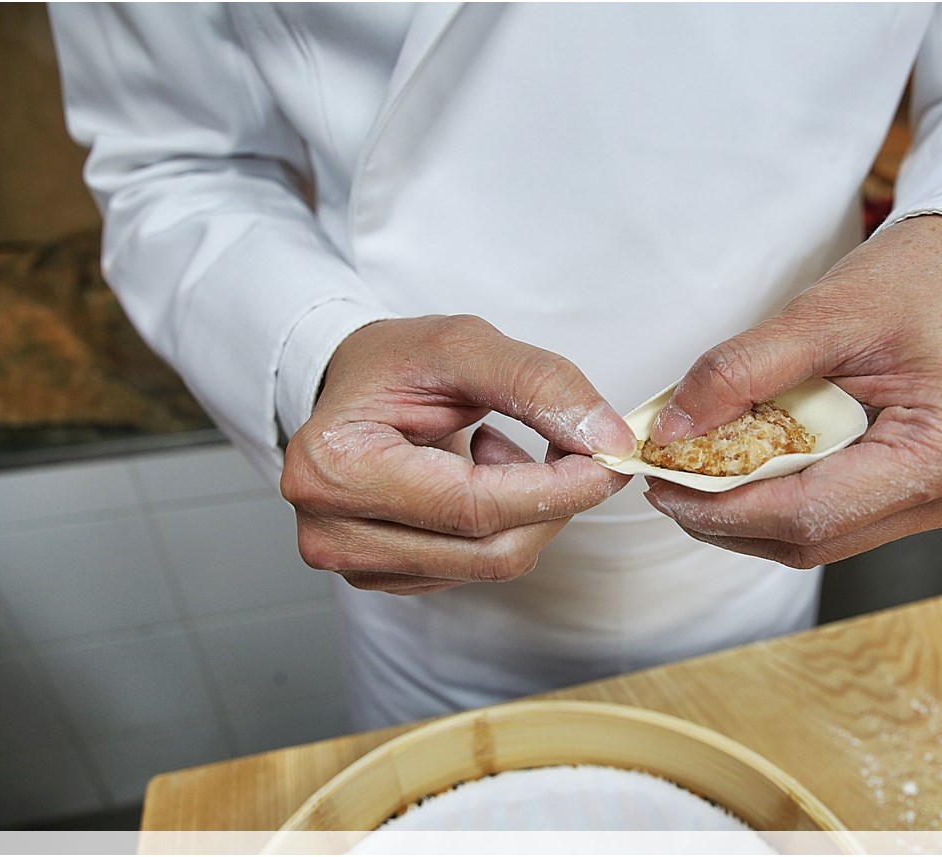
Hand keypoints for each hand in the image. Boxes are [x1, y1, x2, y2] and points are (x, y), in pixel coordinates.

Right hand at [281, 315, 635, 593]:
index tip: (609, 459)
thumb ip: (537, 383)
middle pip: (489, 550)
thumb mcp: (462, 345)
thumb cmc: (394, 363)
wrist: (352, 388)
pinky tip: (476, 476)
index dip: (556, 488)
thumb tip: (605, 440)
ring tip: (496, 447)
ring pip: (492, 564)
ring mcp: (355, 563)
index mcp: (336, 468)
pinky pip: (477, 568)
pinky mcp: (384, 578)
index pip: (473, 506)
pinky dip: (504, 523)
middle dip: (554, 502)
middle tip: (573, 446)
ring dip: (528, 509)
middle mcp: (332, 531)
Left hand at [644, 215, 941, 567]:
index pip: (811, 512)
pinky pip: (837, 517)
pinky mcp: (924, 496)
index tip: (661, 481)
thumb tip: (674, 428)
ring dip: (748, 513)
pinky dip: (780, 499)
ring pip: (819, 537)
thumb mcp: (825, 312)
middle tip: (663, 480)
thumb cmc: (922, 278)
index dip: (723, 506)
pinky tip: (741, 471)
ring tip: (691, 474)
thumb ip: (743, 371)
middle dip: (726, 515)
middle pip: (812, 538)